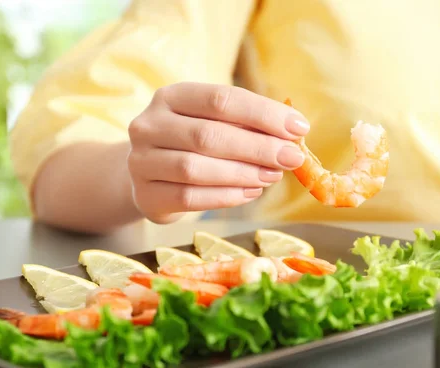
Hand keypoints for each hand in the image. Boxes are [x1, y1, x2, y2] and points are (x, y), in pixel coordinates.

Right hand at [127, 82, 309, 223]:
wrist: (147, 177)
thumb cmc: (190, 145)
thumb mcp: (212, 123)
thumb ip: (246, 125)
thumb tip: (292, 134)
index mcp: (170, 97)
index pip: (221, 99)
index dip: (263, 113)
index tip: (298, 128)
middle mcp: (149, 125)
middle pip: (209, 135)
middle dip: (258, 147)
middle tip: (292, 158)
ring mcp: (141, 161)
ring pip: (196, 168)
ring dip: (242, 173)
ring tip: (272, 177)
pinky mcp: (145, 195)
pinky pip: (189, 198)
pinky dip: (225, 196)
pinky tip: (250, 193)